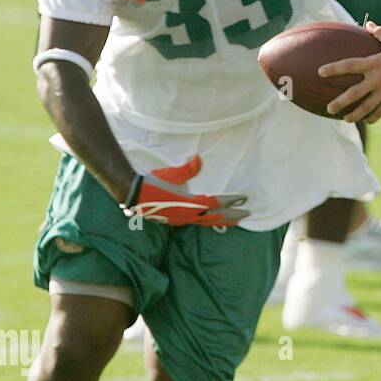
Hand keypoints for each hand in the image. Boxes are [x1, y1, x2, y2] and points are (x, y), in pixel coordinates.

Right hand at [123, 155, 248, 226]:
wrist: (133, 195)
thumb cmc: (152, 183)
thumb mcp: (171, 174)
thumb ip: (187, 168)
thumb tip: (198, 158)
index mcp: (189, 204)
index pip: (215, 203)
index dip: (230, 201)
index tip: (243, 198)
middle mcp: (187, 215)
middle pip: (215, 218)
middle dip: (231, 215)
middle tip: (247, 214)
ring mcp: (181, 219)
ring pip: (206, 222)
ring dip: (221, 221)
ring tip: (233, 221)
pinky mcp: (175, 220)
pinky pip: (197, 222)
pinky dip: (208, 221)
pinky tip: (209, 219)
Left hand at [318, 22, 380, 123]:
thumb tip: (369, 25)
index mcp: (375, 63)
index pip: (349, 66)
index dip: (333, 69)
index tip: (320, 72)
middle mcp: (377, 80)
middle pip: (353, 94)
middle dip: (340, 103)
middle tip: (330, 109)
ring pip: (366, 107)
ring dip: (354, 115)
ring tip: (346, 119)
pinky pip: (380, 111)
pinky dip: (372, 116)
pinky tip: (367, 120)